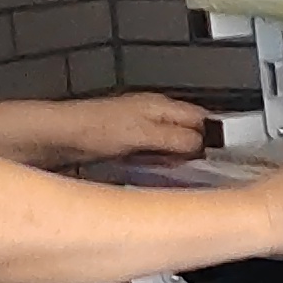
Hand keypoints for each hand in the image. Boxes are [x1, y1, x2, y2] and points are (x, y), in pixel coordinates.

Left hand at [57, 92, 215, 162]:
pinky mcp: (128, 144)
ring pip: (172, 145)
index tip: (224, 156)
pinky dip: (159, 166)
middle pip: (189, 132)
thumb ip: (175, 139)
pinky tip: (156, 176)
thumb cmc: (92, 127)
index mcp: (160, 106)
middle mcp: (152, 114)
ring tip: (180, 175)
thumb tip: (201, 146)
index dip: (216, 135)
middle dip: (198, 151)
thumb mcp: (143, 135)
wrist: (58, 138)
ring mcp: (140, 129)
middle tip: (203, 171)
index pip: (202, 117)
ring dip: (177, 161)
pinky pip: (154, 155)